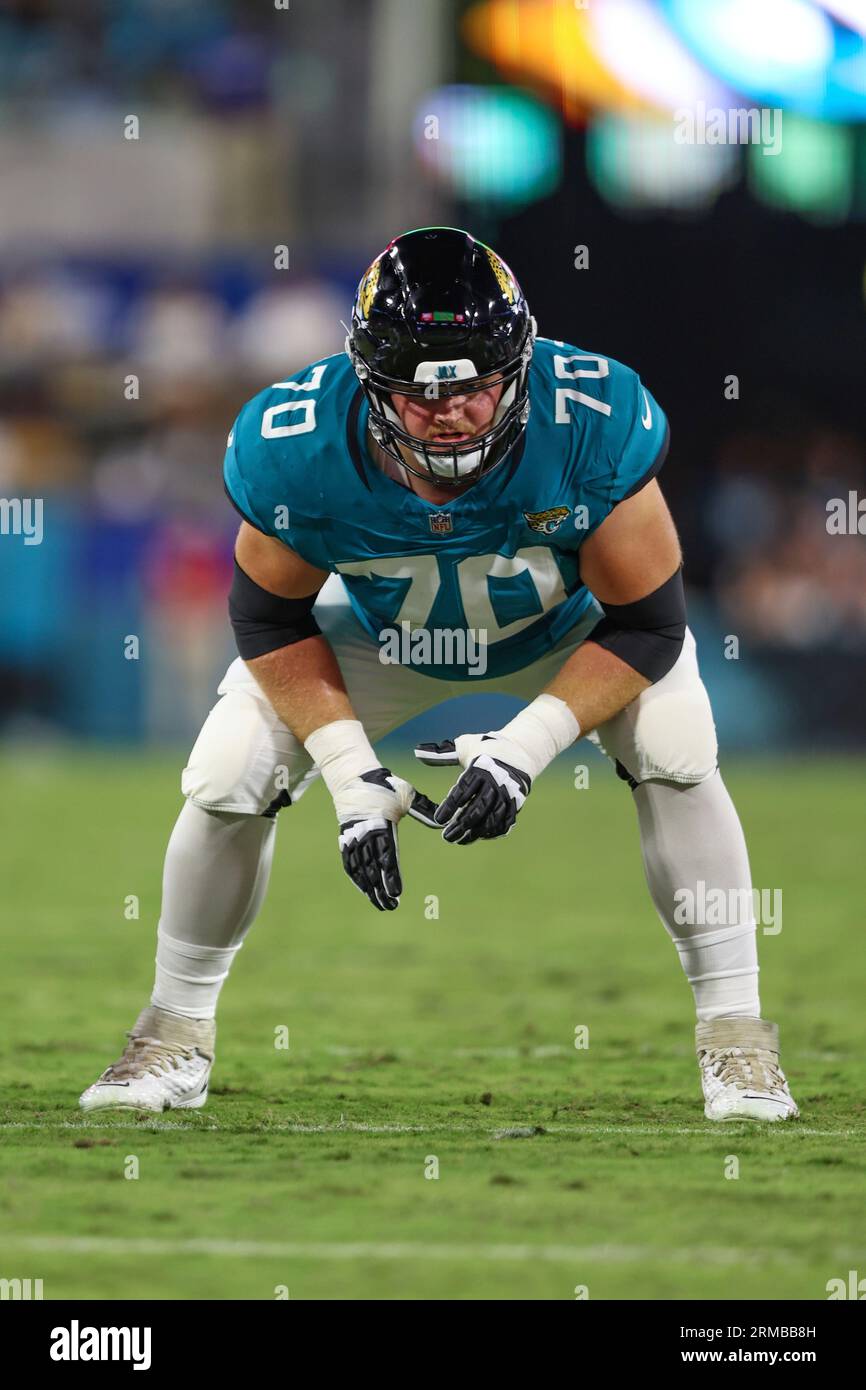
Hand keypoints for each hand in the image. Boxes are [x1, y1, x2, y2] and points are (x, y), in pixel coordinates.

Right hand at [336, 767, 438, 909]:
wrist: (354, 777)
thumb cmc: (385, 785)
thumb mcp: (406, 794)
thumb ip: (424, 809)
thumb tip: (443, 822)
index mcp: (380, 824)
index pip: (386, 855)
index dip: (390, 875)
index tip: (396, 892)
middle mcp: (364, 833)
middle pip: (372, 867)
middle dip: (380, 888)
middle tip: (390, 906)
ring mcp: (352, 837)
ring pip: (360, 868)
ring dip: (369, 888)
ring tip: (380, 904)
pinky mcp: (345, 838)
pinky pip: (349, 862)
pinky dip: (356, 877)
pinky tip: (364, 889)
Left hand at [414, 732, 531, 843]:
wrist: (522, 750)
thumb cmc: (486, 747)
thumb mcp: (464, 745)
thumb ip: (440, 753)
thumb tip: (417, 752)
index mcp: (480, 768)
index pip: (462, 792)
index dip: (450, 807)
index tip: (439, 819)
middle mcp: (495, 783)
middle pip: (476, 809)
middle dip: (460, 825)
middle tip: (446, 836)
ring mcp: (507, 795)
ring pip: (491, 819)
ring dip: (475, 832)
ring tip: (459, 840)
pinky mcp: (516, 803)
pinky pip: (504, 822)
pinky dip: (492, 832)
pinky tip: (478, 836)